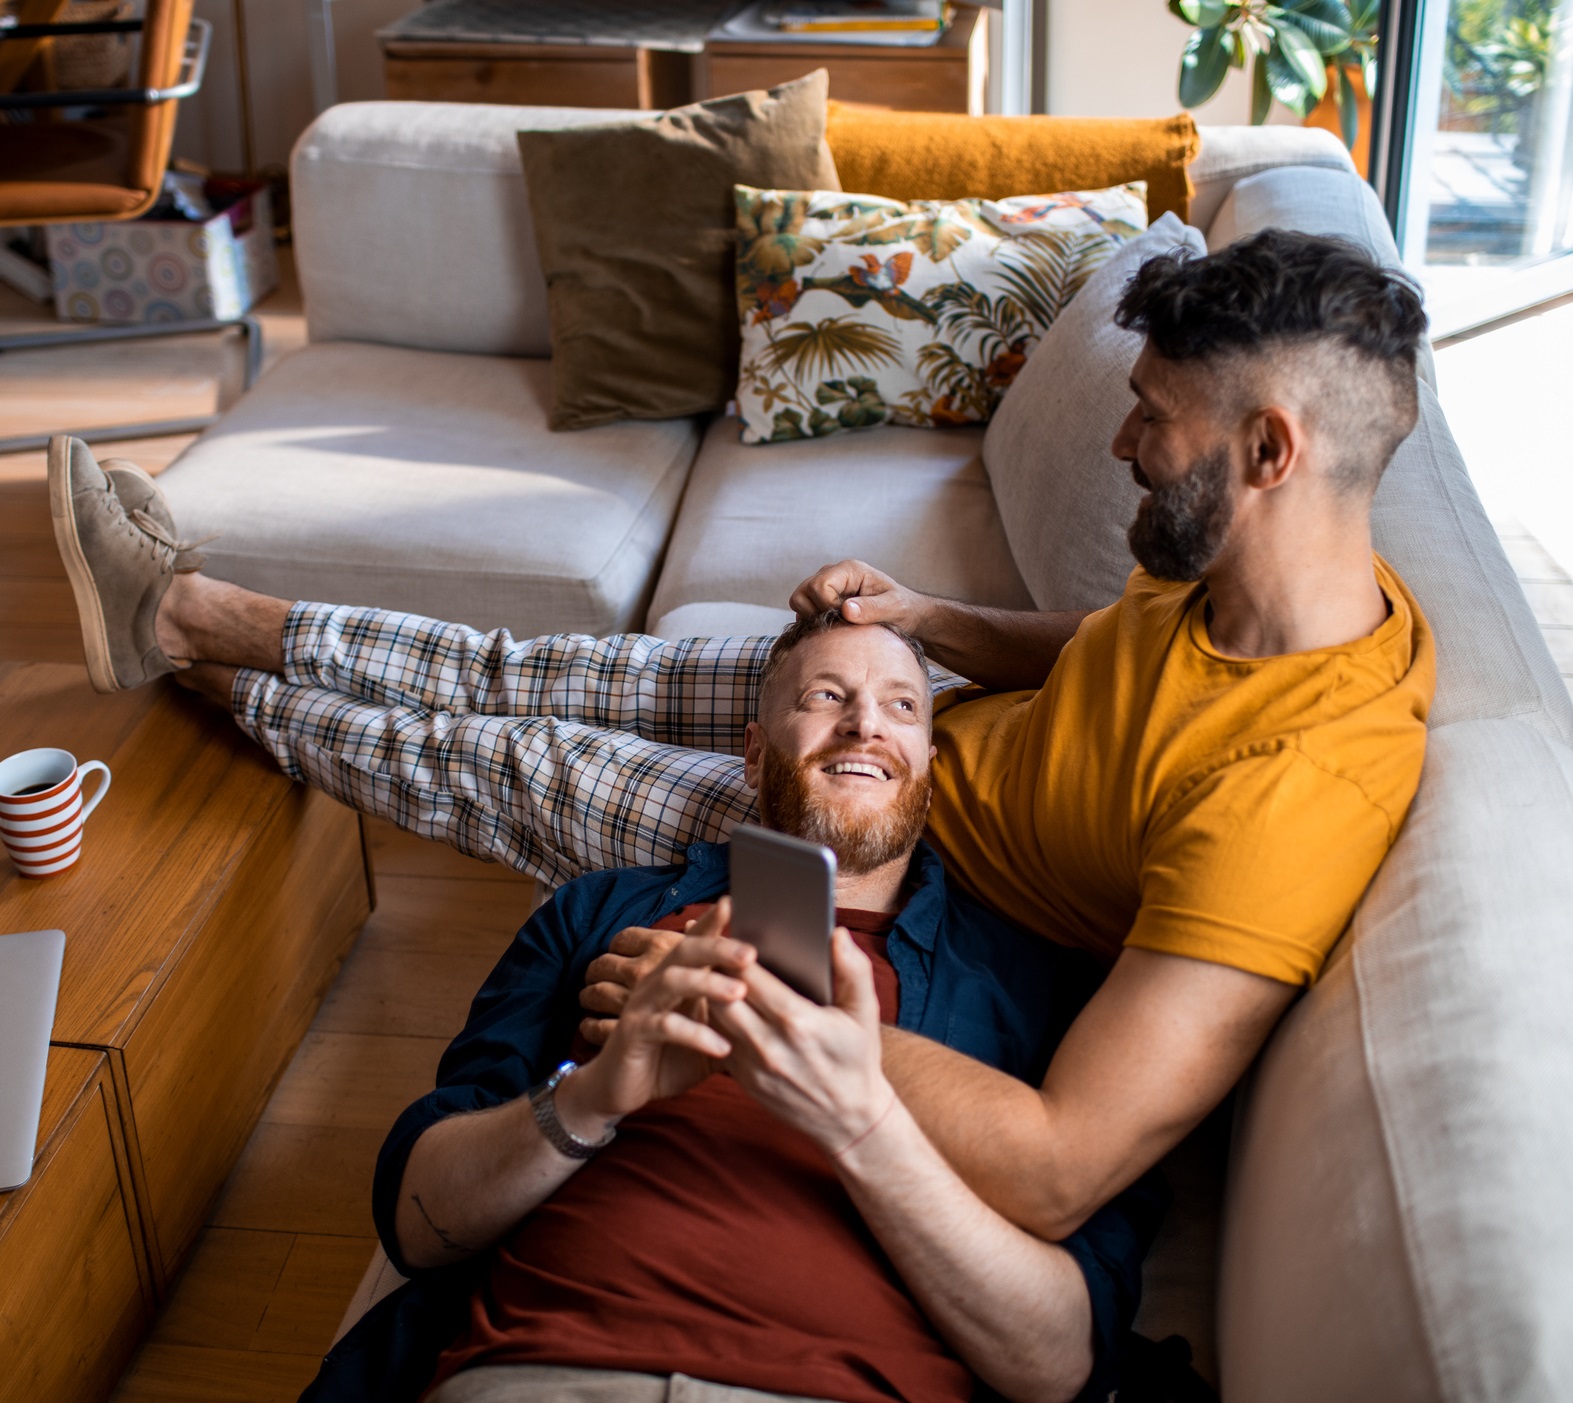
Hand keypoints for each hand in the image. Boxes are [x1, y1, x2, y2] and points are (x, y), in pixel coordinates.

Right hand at [557, 902, 756, 1138]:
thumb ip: (738, 1016)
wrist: (622, 1087)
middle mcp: (657, 982)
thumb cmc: (673, 1056)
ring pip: (674, 981)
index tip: (735, 903)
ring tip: (738, 993)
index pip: (697, 941)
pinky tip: (722, 1048)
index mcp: (677, 976)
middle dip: (718, 948)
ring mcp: (642, 1005)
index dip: (713, 921)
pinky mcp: (634, 1033)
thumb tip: (783, 1006)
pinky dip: (696, 1035)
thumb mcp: (712, 1033)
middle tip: (750, 953)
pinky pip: (666, 1026)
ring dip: (708, 984)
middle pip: (686, 951)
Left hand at [710, 926, 894, 1156]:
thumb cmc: (858, 1058)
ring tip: (716, 969)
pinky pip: (718, 1040)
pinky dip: (717, 1019)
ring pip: (715, 1017)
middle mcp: (769, 1045)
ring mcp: (752, 1066)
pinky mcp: (743, 1079)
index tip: (736, 931)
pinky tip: (721, 1002)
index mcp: (798, 1021)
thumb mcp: (865, 1012)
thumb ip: (854, 969)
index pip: (751, 977)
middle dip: (718, 968)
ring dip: (712, 993)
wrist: (849, 1119)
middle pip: (723, 995)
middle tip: (718, 946)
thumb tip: (837, 934)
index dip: (738, 952)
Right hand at [789, 559, 930, 636]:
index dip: (829, 607)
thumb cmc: (901, 608)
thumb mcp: (894, 608)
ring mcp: (824, 585)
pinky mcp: (820, 598)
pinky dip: (812, 621)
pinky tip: (834, 626)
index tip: (847, 618)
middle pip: (803, 592)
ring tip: (838, 624)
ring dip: (813, 617)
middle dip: (817, 613)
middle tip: (841, 622)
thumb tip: (846, 610)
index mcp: (849, 570)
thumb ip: (872, 608)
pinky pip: (802, 610)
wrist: (903, 612)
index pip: (820, 586)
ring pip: (798, 601)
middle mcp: (832, 573)